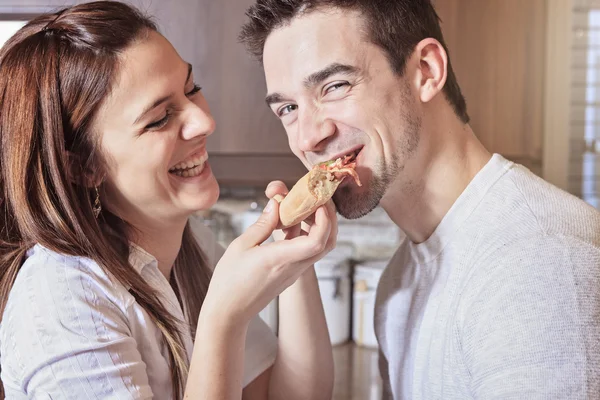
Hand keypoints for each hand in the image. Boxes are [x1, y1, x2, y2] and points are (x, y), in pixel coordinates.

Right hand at [201, 196, 333, 326]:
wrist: (229, 312)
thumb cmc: (230, 280)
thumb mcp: (241, 245)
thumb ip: (263, 223)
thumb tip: (277, 202)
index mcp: (280, 259)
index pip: (317, 241)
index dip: (324, 219)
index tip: (317, 201)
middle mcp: (293, 267)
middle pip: (327, 243)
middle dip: (328, 217)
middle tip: (315, 198)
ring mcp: (294, 272)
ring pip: (319, 247)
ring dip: (318, 225)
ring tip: (300, 206)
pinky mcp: (291, 273)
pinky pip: (306, 251)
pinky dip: (305, 233)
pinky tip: (288, 222)